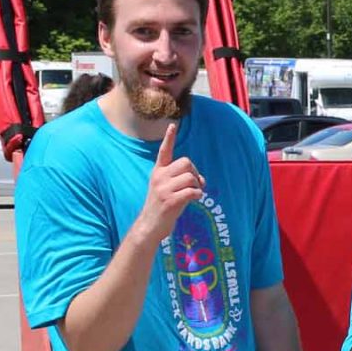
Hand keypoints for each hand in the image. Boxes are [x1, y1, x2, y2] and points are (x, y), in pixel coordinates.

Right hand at [136, 121, 202, 236]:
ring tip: (194, 194)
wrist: (150, 225)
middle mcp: (159, 177)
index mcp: (158, 172)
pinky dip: (198, 195)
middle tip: (195, 184)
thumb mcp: (167, 188)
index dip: (169, 138)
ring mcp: (164, 189)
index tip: (172, 125)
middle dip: (195, 172)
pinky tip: (195, 199)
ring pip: (191, 177)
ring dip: (198, 185)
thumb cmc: (163, 206)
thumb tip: (201, 179)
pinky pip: (192, 191)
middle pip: (186, 163)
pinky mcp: (170, 200)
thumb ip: (181, 179)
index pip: (164, 151)